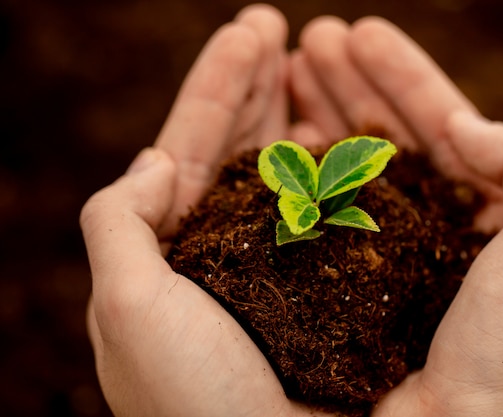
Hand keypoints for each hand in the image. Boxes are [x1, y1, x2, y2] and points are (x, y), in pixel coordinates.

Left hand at [81, 5, 332, 416]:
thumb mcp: (126, 307)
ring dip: (296, 111)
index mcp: (174, 247)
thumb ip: (118, 223)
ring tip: (314, 58)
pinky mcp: (328, 284)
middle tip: (280, 26)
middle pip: (241, 146)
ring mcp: (280, 265)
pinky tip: (348, 130)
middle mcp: (228, 251)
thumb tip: (155, 160)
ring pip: (287, 170)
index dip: (219, 82)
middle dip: (257, 82)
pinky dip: (338, 168)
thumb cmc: (190, 402)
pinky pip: (331, 212)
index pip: (193, 144)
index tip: (252, 28)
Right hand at [291, 16, 502, 415]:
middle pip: (382, 134)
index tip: (359, 32)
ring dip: (317, 113)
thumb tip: (460, 123)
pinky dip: (298, 174)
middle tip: (310, 38)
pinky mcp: (342, 283)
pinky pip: (317, 216)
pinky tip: (277, 139)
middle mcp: (427, 226)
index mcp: (481, 209)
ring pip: (345, 167)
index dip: (399, 73)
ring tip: (284, 67)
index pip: (438, 120)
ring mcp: (380, 254)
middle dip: (346, 82)